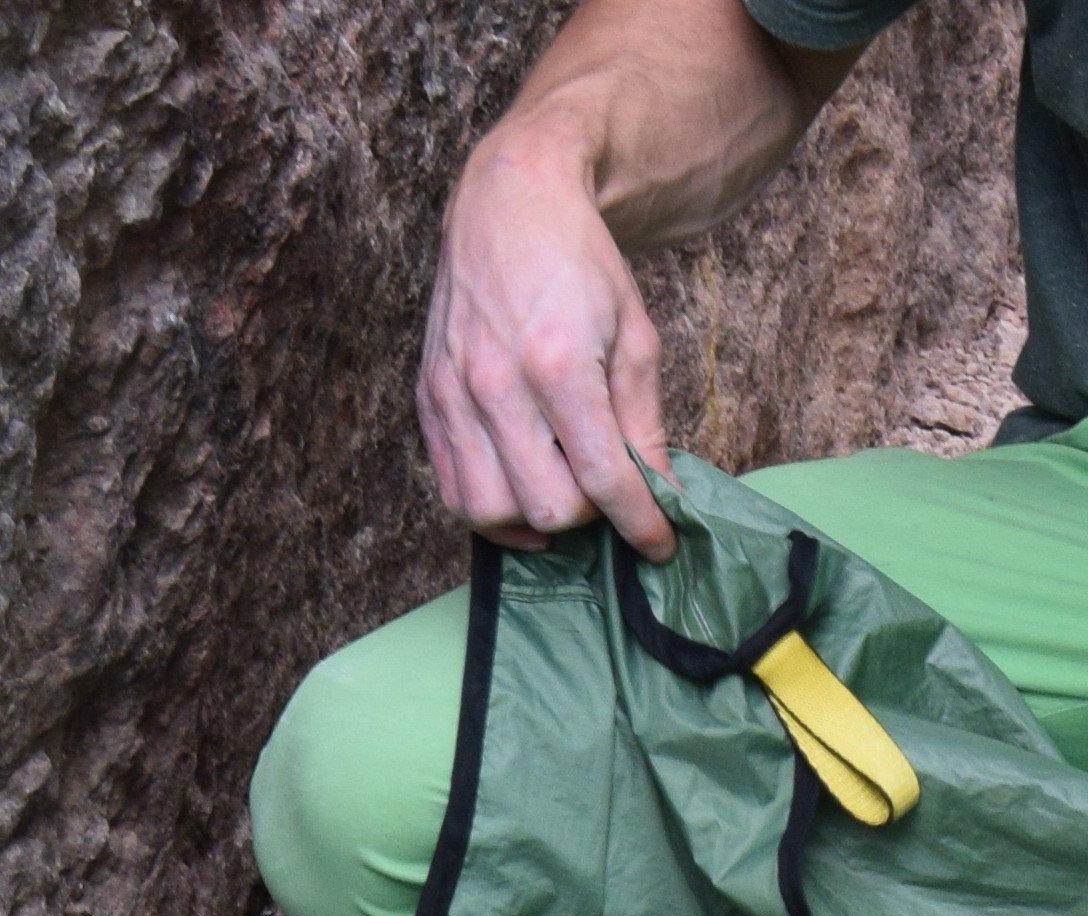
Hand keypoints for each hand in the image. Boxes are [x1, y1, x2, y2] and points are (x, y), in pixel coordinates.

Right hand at [419, 114, 675, 555]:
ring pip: (492, 513)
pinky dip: (491, 508)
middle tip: (604, 488)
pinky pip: (451, 490)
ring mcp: (453, 392)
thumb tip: (659, 496)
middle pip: (547, 509)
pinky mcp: (428, 396)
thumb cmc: (580, 262)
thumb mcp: (634, 333)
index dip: (640, 524)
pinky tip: (521, 487)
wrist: (510, 200)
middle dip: (589, 515)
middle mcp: (495, 383)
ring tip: (562, 490)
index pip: (603, 480)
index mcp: (557, 363)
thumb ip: (644, 422)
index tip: (659, 543)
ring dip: (535, 519)